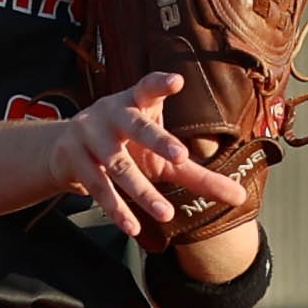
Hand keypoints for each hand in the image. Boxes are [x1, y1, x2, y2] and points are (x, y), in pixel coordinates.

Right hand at [49, 72, 247, 238]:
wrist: (66, 150)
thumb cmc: (128, 147)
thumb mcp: (162, 157)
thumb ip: (199, 174)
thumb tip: (241, 197)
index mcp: (136, 103)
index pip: (148, 89)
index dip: (160, 84)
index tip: (176, 81)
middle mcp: (112, 114)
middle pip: (136, 127)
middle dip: (157, 140)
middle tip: (180, 156)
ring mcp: (90, 135)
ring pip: (118, 165)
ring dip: (142, 191)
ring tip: (165, 213)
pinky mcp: (75, 160)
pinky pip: (98, 187)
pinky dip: (116, 208)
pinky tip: (132, 226)